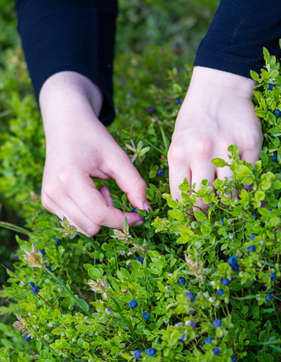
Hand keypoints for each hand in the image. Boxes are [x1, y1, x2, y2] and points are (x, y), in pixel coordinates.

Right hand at [40, 72, 149, 235]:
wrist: (65, 125)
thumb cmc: (92, 137)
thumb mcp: (117, 156)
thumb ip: (134, 183)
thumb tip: (145, 210)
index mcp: (69, 178)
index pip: (99, 215)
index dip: (123, 220)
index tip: (140, 216)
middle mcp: (54, 192)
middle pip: (92, 227)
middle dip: (110, 217)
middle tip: (111, 191)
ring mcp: (48, 199)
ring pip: (84, 229)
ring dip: (99, 217)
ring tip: (100, 191)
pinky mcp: (48, 203)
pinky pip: (75, 222)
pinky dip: (89, 214)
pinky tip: (90, 193)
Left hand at [168, 67, 262, 209]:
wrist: (218, 90)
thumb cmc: (194, 122)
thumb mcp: (177, 144)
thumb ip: (181, 172)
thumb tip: (184, 205)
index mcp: (178, 154)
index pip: (181, 198)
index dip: (186, 213)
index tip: (191, 218)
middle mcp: (201, 152)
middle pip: (204, 200)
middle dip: (206, 211)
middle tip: (209, 210)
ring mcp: (227, 148)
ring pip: (229, 194)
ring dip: (228, 200)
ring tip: (225, 196)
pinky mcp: (250, 144)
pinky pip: (248, 178)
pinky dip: (244, 185)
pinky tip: (239, 182)